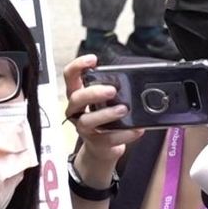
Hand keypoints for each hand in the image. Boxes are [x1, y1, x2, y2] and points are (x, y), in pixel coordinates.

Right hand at [63, 55, 142, 187]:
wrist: (103, 148)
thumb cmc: (105, 119)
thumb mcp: (106, 101)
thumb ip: (113, 89)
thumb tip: (136, 78)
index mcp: (78, 95)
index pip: (70, 76)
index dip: (78, 65)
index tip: (93, 60)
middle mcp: (76, 111)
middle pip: (76, 97)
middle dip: (93, 92)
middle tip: (111, 90)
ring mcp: (84, 128)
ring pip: (87, 120)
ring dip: (106, 114)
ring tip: (123, 109)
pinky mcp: (96, 143)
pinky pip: (108, 138)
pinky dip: (124, 134)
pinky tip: (136, 130)